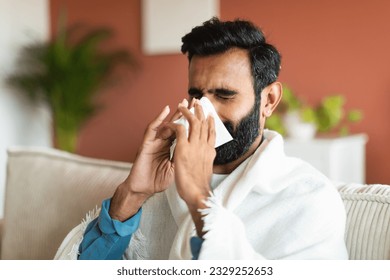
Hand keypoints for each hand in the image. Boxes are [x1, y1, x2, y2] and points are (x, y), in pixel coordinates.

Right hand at [109, 100, 187, 220]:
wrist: (143, 190)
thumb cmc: (157, 181)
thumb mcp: (176, 168)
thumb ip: (184, 157)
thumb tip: (198, 150)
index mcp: (172, 148)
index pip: (184, 132)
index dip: (192, 124)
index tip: (202, 115)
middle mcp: (164, 143)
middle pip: (177, 125)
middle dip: (185, 113)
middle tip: (194, 102)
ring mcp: (154, 142)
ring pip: (166, 124)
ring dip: (174, 113)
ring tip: (182, 103)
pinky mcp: (146, 144)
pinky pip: (152, 129)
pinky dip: (159, 119)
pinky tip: (165, 110)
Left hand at [169, 101, 215, 235]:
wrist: (197, 194)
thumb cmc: (200, 185)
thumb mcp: (207, 169)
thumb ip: (206, 159)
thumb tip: (207, 155)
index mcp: (210, 151)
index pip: (212, 131)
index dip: (210, 120)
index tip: (209, 113)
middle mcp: (205, 146)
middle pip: (204, 122)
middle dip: (201, 110)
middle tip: (197, 102)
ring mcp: (195, 146)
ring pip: (193, 122)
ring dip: (188, 112)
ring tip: (183, 105)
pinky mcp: (183, 149)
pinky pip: (179, 129)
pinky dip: (175, 123)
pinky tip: (171, 122)